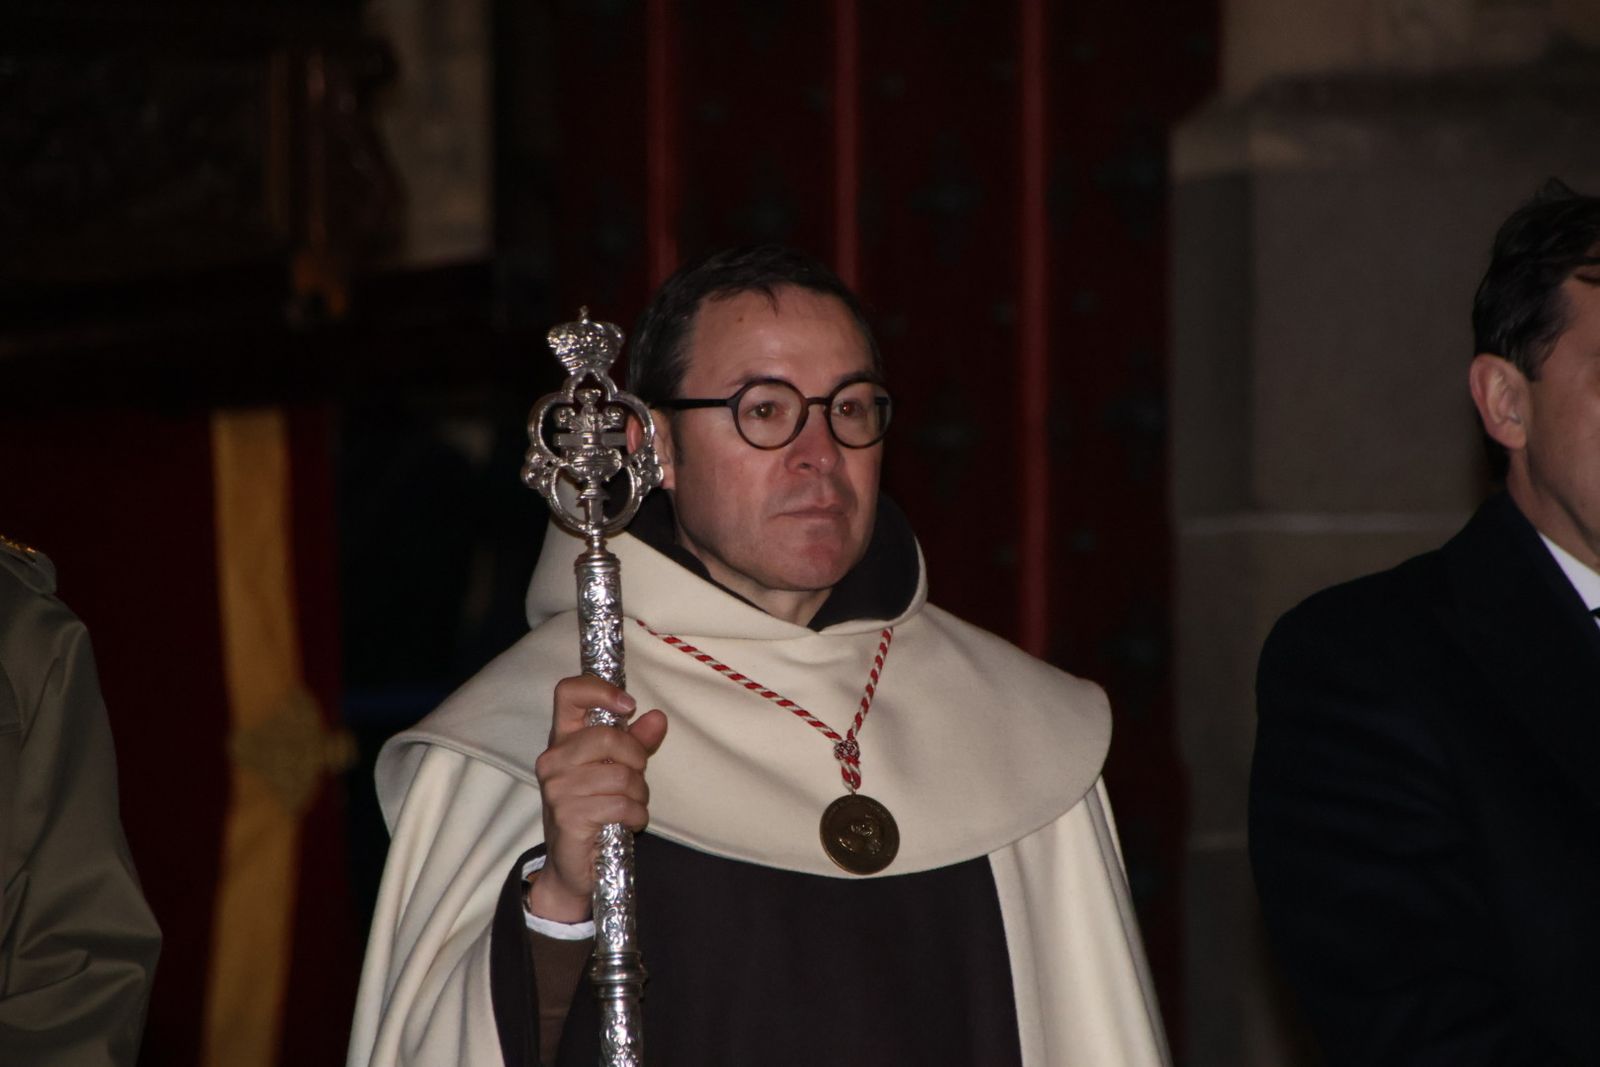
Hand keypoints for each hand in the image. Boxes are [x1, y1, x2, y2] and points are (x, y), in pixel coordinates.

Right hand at [527, 674, 667, 922]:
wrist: (571, 866)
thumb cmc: (595, 810)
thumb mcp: (618, 770)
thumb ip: (637, 742)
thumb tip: (658, 718)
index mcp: (562, 739)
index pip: (568, 693)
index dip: (601, 690)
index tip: (629, 706)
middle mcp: (553, 760)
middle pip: (606, 736)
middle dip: (636, 758)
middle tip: (637, 777)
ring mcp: (557, 789)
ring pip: (620, 775)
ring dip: (639, 794)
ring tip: (631, 804)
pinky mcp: (568, 816)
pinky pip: (619, 805)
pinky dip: (635, 815)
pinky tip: (628, 822)